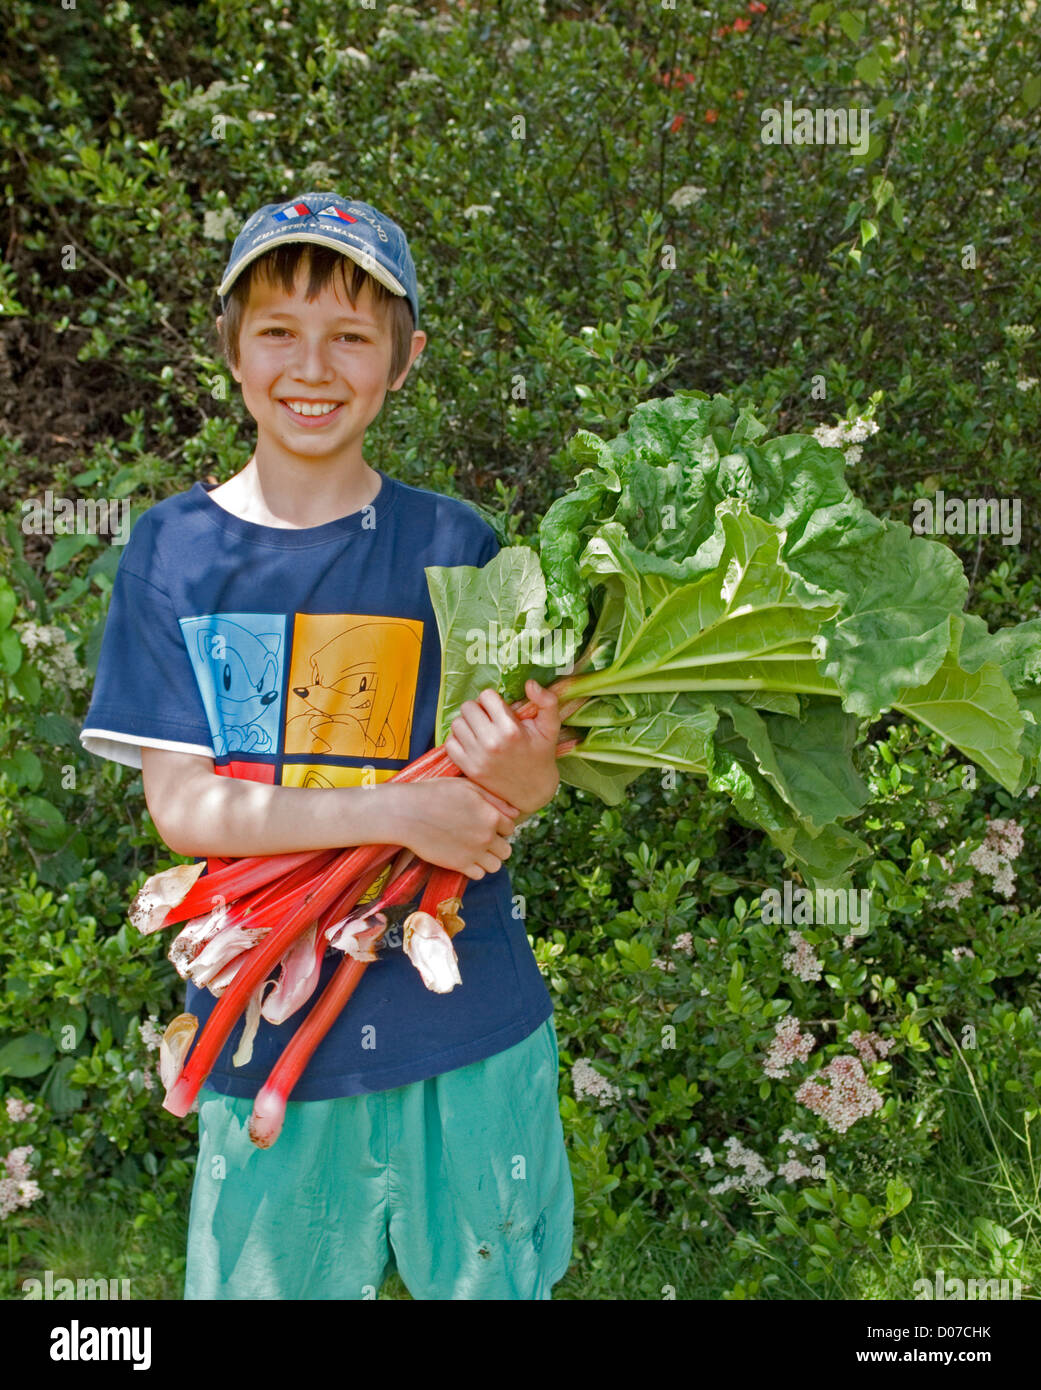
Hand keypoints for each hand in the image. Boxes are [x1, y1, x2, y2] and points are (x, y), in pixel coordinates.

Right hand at [390, 778, 519, 880]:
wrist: (407, 813)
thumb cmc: (435, 793)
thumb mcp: (467, 786)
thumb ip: (494, 799)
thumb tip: (515, 812)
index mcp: (491, 816)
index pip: (510, 828)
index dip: (500, 825)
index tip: (488, 822)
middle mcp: (486, 837)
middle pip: (506, 850)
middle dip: (497, 844)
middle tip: (482, 837)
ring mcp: (473, 853)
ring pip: (495, 865)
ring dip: (488, 859)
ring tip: (475, 849)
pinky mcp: (458, 865)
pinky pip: (478, 875)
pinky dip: (475, 868)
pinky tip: (465, 857)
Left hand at [444, 680, 560, 817]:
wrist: (533, 790)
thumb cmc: (541, 754)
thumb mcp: (550, 727)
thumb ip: (546, 701)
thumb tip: (530, 683)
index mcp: (510, 729)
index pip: (486, 696)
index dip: (492, 700)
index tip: (499, 710)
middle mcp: (491, 742)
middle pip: (468, 707)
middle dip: (478, 710)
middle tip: (488, 719)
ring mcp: (477, 757)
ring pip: (456, 723)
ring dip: (467, 724)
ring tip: (480, 731)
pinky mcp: (468, 768)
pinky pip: (449, 743)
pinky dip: (458, 740)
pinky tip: (472, 743)